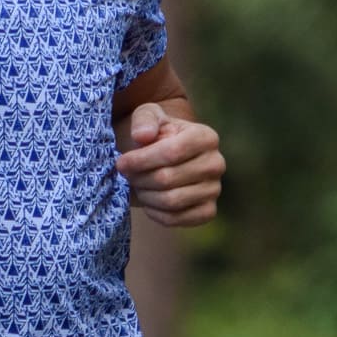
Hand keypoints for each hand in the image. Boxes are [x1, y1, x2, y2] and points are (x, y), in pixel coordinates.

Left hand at [115, 101, 224, 225]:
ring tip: (137, 185)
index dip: (141, 160)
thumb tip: (143, 136)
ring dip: (145, 196)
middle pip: (168, 179)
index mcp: (206, 137)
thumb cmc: (156, 134)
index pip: (172, 152)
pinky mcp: (208, 211)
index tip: (121, 163)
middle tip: (127, 175)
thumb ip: (144, 119)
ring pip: (171, 201)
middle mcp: (216, 163)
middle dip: (140, 179)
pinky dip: (155, 213)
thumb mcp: (148, 116)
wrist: (166, 158)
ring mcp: (214, 189)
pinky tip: (148, 201)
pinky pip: (176, 219)